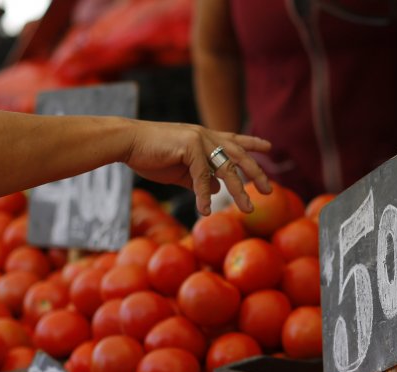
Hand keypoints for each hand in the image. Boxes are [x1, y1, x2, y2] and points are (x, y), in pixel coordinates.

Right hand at [124, 121, 271, 214]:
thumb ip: (200, 179)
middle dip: (255, 172)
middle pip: (238, 155)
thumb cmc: (150, 155)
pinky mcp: (189, 146)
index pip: (234, 139)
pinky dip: (204, 195)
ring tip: (247, 208)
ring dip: (238, 190)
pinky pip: (202, 176)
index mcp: (205, 137)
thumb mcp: (180, 170)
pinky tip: (205, 210)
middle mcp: (206, 135)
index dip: (252, 143)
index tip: (269, 147)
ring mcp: (199, 139)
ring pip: (225, 167)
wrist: (127, 142)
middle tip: (268, 190)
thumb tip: (218, 189)